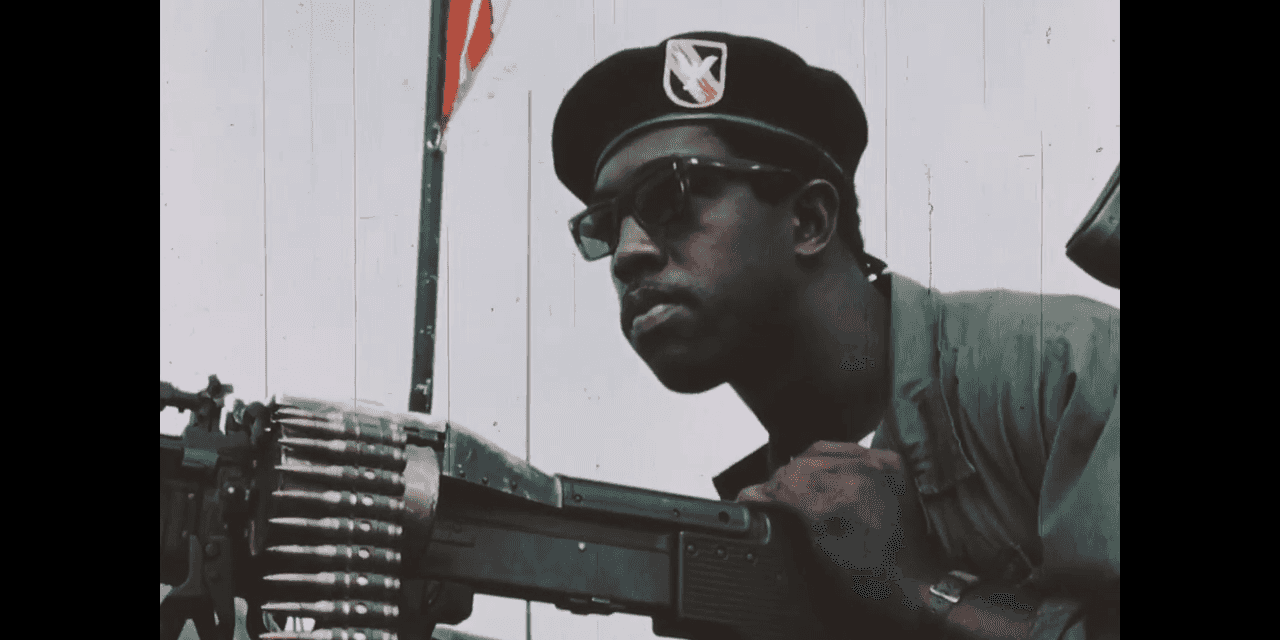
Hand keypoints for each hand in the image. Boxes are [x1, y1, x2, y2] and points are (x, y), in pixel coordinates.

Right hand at [736, 441, 938, 601]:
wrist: (915, 577)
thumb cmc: (872, 574)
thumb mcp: (820, 550)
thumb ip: (791, 515)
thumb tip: (763, 496)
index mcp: (836, 501)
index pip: (783, 483)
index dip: (760, 492)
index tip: (748, 497)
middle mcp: (857, 475)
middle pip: (798, 465)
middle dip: (779, 481)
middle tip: (771, 495)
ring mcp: (876, 464)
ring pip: (819, 450)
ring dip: (802, 466)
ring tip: (795, 484)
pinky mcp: (890, 462)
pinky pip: (848, 448)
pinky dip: (831, 459)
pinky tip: (825, 473)